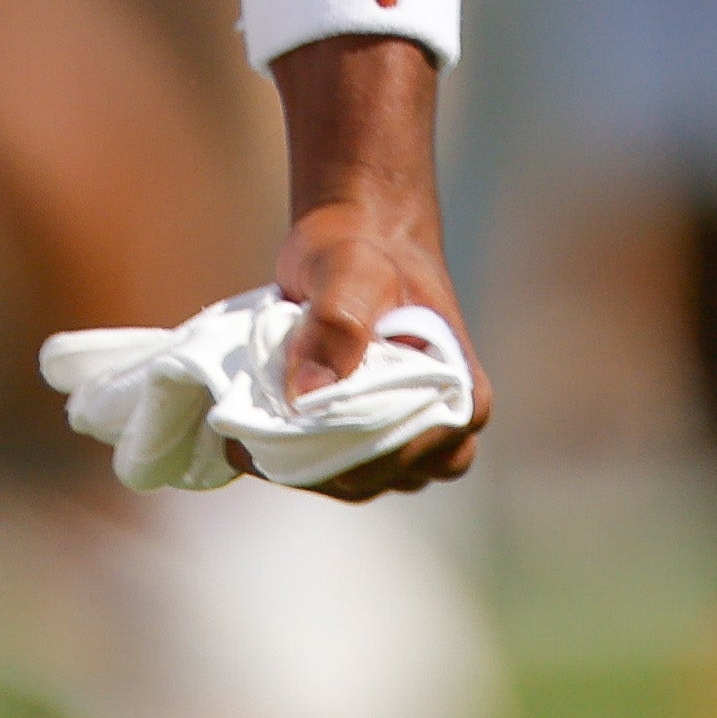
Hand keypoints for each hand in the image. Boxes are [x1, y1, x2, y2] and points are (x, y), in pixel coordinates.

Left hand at [258, 32, 483, 499]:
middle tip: (252, 419)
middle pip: (370, 479)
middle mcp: (444, 436)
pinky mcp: (370, 439)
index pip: (400, 459)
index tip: (281, 423)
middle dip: (308, 457)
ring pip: (348, 481)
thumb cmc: (364, 251)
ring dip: (297, 459)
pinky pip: (331, 467)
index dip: (338, 451)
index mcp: (464, 404)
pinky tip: (255, 428)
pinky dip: (292, 454)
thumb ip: (337, 324)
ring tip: (255, 416)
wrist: (356, 237)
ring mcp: (406, 442)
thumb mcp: (352, 271)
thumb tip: (308, 400)